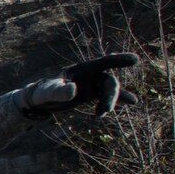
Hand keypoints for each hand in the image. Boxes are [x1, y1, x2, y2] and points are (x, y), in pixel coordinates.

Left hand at [23, 53, 138, 117]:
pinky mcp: (90, 94)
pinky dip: (110, 103)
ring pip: (109, 90)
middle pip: (108, 81)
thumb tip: (74, 89)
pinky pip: (105, 97)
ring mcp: (91, 84)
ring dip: (111, 101)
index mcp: (81, 69)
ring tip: (102, 113)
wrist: (38, 99)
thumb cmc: (41, 92)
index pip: (103, 62)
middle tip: (107, 109)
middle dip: (112, 94)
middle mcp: (89, 75)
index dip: (119, 60)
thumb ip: (58, 91)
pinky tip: (108, 111)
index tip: (135, 60)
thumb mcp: (47, 92)